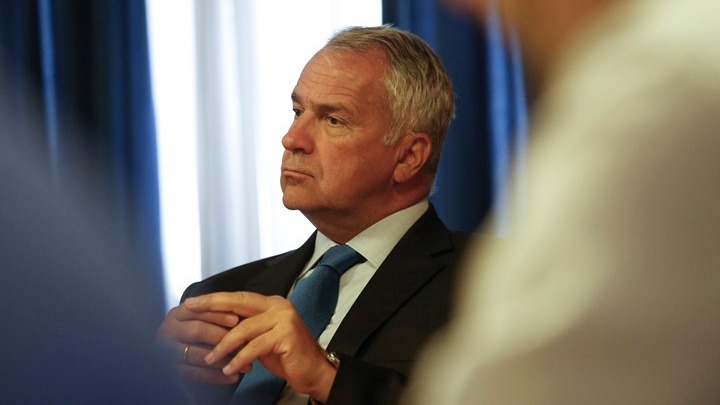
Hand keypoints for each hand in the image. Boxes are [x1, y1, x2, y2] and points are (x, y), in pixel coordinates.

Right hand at [156, 301, 239, 383]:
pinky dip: (216, 376)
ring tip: (245, 364)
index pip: (197, 311)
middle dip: (222, 336)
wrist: (180, 349)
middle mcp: (169, 331)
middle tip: (245, 343)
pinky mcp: (173, 371)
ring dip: (223, 359)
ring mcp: (168, 352)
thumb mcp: (203, 319)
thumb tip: (239, 318)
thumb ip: (217, 315)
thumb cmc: (199, 331)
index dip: (217, 315)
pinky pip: (195, 374)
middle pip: (197, 331)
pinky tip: (233, 377)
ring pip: (197, 354)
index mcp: (177, 314)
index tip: (236, 320)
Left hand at [186, 292, 337, 402]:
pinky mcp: (286, 336)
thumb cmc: (288, 356)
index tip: (193, 302)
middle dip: (212, 306)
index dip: (215, 299)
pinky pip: (254, 347)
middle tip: (190, 310)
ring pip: (244, 329)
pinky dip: (238, 359)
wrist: (315, 371)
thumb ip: (246, 330)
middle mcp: (279, 306)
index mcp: (272, 303)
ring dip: (223, 346)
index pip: (239, 297)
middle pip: (239, 302)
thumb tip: (218, 328)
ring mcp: (284, 319)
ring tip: (210, 358)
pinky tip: (229, 368)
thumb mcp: (262, 339)